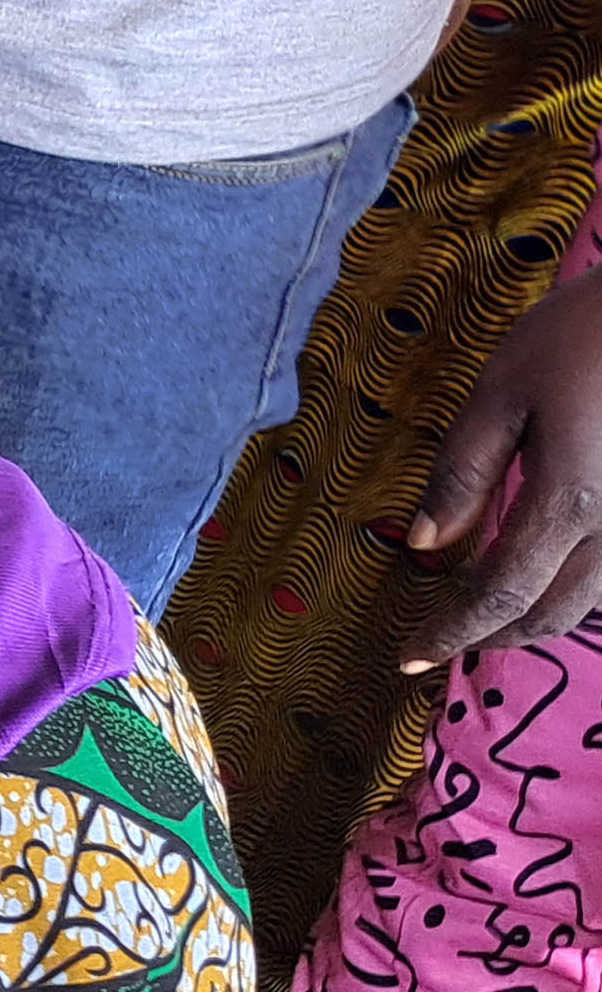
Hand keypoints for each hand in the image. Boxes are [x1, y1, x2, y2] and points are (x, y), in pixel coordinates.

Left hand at [403, 275, 601, 668]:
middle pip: (552, 613)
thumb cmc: (585, 334)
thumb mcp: (503, 390)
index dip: (452, 632)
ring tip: (489, 612)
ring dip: (539, 616)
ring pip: (594, 600)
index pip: (501, 593)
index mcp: (571, 499)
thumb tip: (424, 544)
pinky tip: (549, 570)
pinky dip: (578, 586)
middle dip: (494, 634)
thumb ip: (463, 471)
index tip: (409, 657)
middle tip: (445, 637)